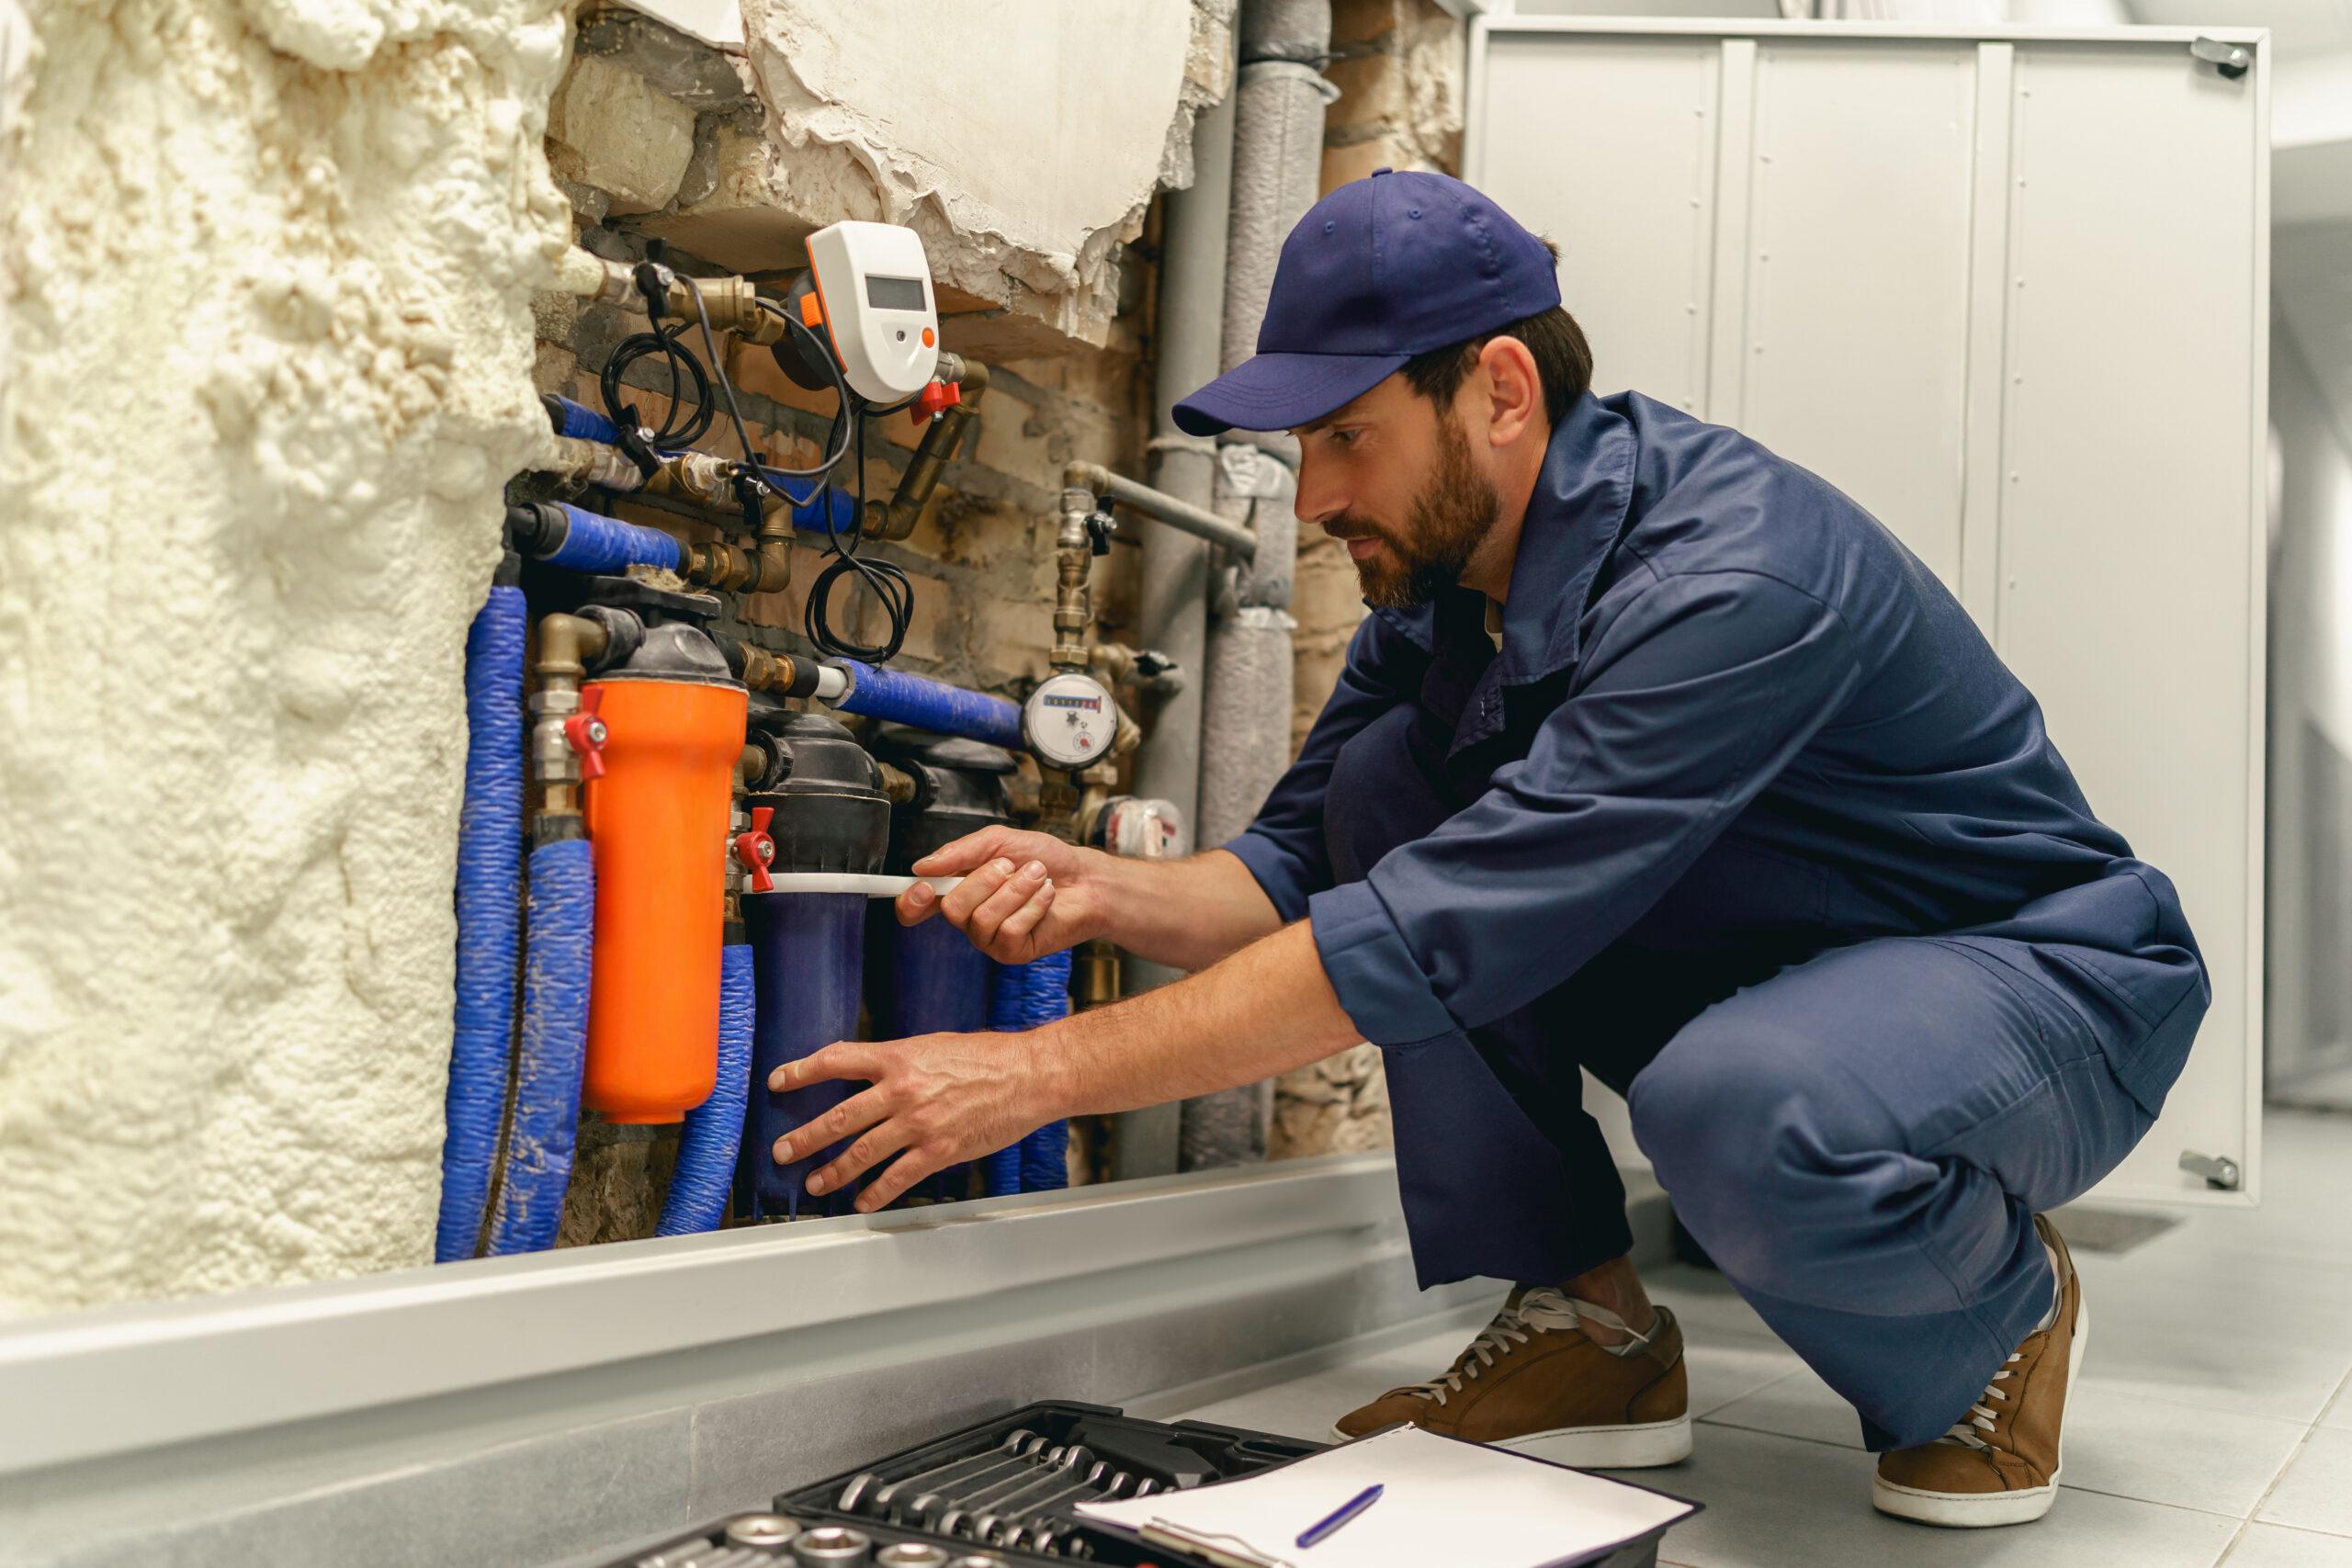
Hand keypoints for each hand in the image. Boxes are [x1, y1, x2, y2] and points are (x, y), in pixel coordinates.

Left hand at [769, 1029, 1067, 1211]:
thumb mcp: (934, 1046)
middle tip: (782, 1151)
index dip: (802, 1071)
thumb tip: (874, 1075)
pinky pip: (898, 1177)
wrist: (1029, 1075)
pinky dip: (876, 1193)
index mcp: (898, 1057)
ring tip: (815, 1183)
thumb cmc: (988, 1057)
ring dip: (833, 1171)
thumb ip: (900, 1062)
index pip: (837, 1060)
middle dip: (805, 1137)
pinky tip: (863, 1201)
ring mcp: (918, 1123)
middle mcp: (901, 1090)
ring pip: (862, 1152)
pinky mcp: (938, 1150)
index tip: (779, 1080)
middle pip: (839, 1116)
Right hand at [895, 826, 1112, 963]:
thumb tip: (922, 866)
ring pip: (983, 919)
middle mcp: (969, 917)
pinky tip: (1046, 896)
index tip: (924, 887)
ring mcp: (989, 938)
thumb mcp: (999, 841)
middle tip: (1011, 866)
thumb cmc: (1044, 858)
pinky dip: (1032, 905)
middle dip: (985, 880)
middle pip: (952, 908)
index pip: (917, 907)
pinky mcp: (1012, 952)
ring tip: (1038, 877)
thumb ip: (959, 852)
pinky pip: (1009, 931)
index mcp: (958, 889)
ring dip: (1016, 889)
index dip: (912, 902)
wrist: (1085, 877)